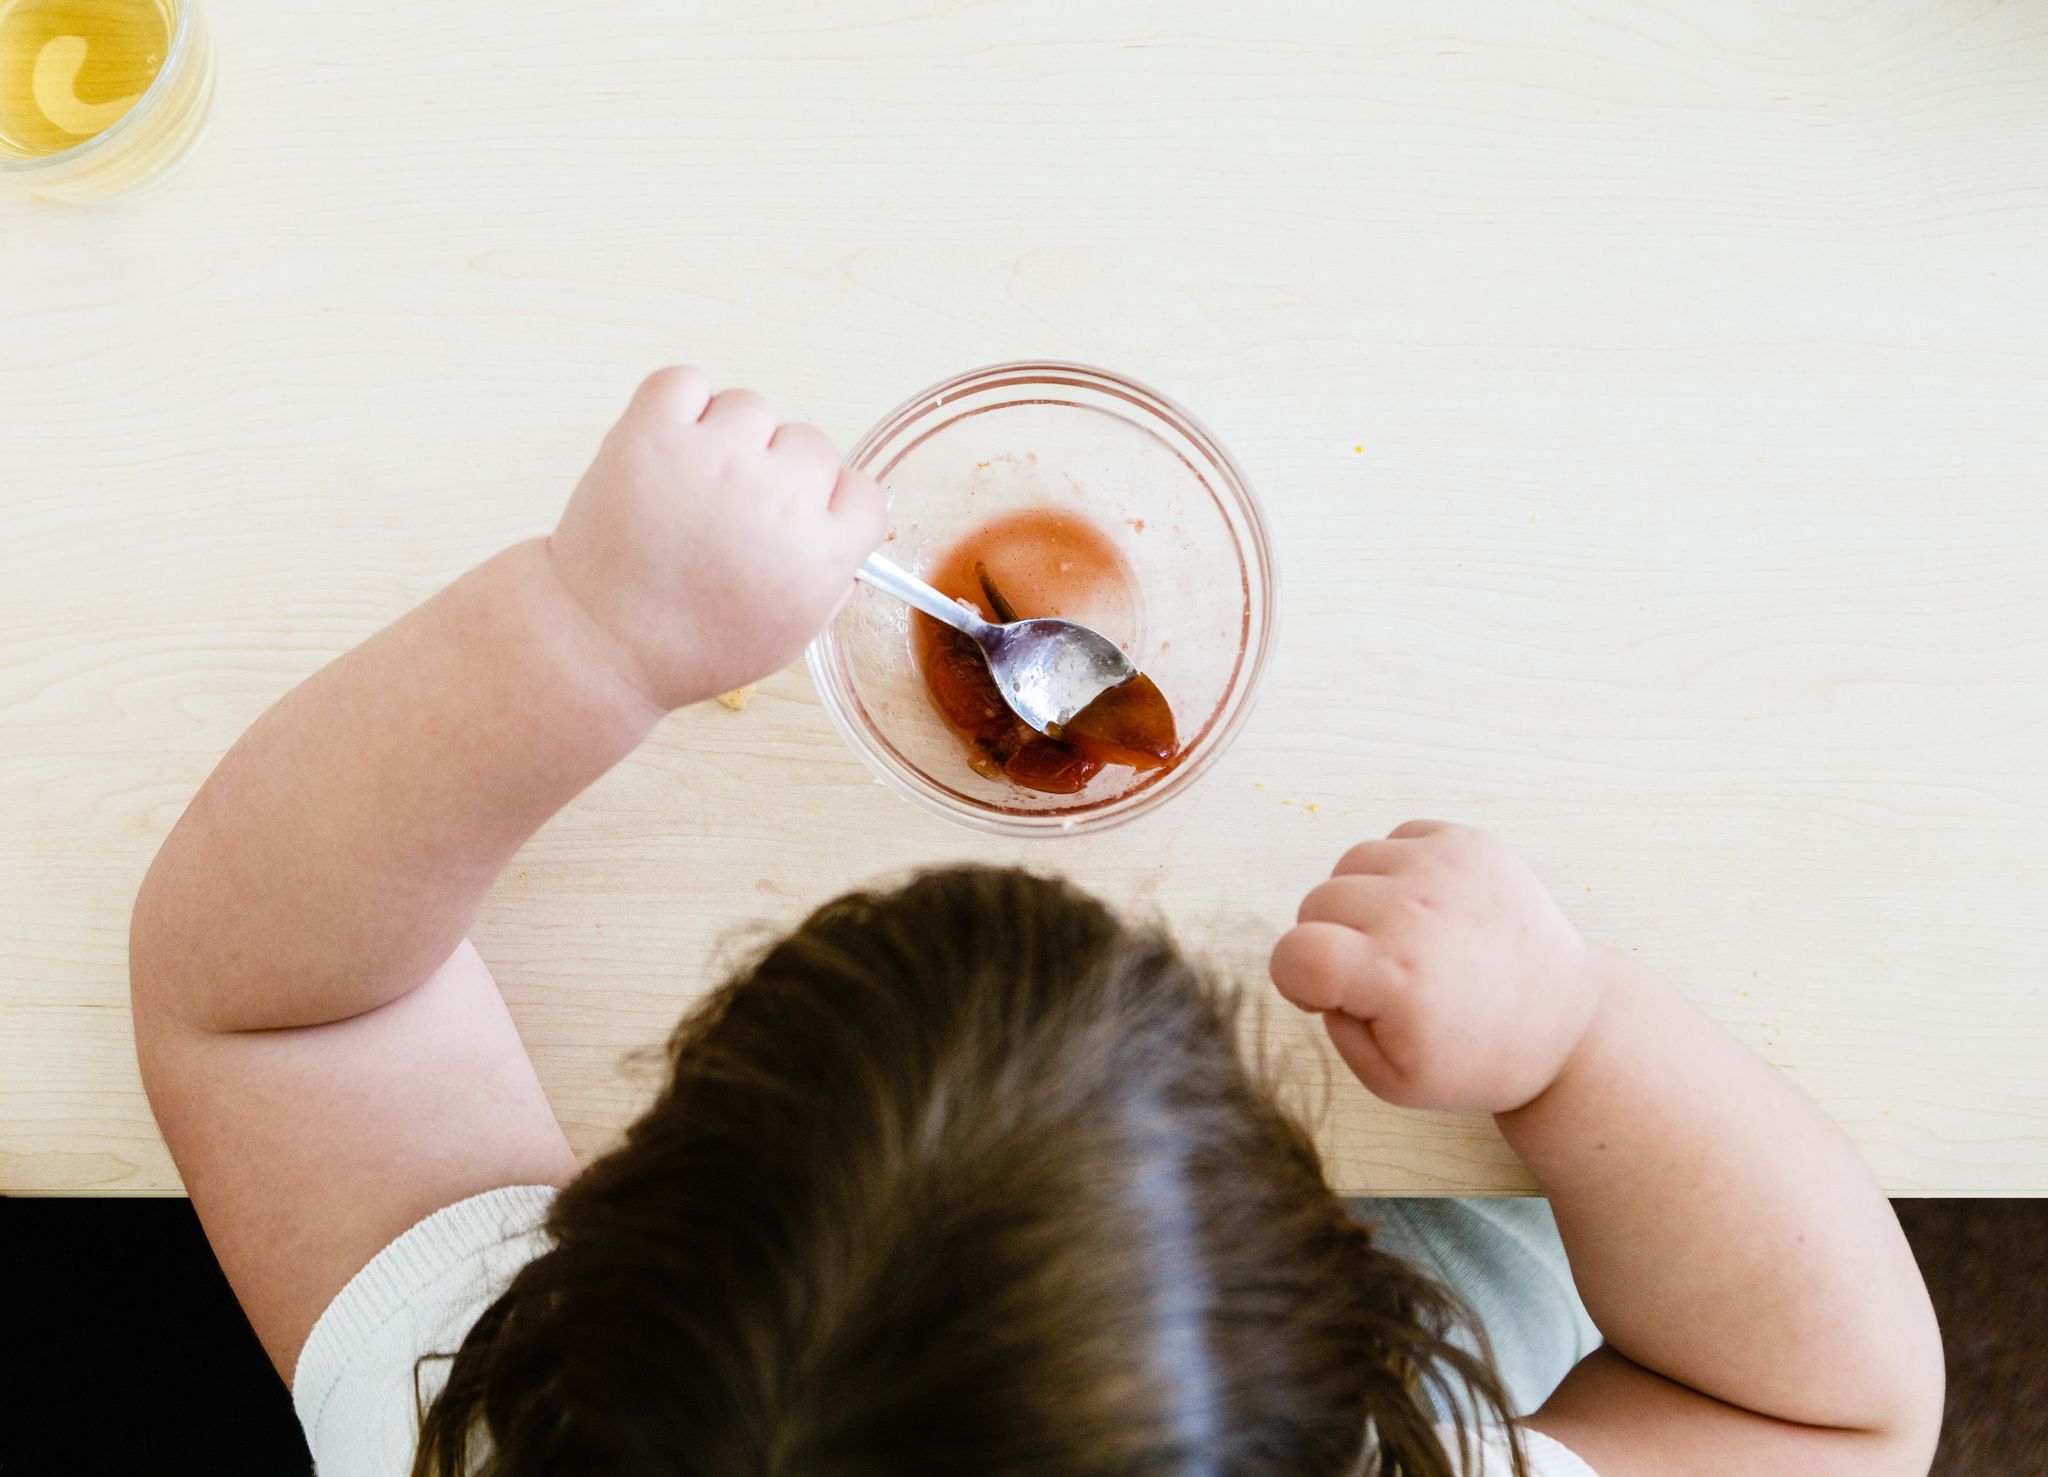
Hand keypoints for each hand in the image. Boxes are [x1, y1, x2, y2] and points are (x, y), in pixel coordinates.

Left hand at [546, 367, 886, 710]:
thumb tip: (842, 527)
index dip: (829, 504)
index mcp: (821, 554)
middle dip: (777, 471)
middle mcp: (777, 500)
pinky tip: (668, 449)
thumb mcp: (790, 635)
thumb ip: (830, 578)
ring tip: (691, 484)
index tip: (799, 517)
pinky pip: (687, 382)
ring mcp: (714, 459)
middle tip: (732, 510)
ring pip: (751, 407)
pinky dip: (679, 406)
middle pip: (810, 443)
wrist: (602, 644)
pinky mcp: (653, 433)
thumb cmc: (693, 646)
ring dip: (728, 435)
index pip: (862, 492)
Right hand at [1269, 821, 1603, 1113]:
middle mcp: (1417, 911)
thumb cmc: (1476, 1057)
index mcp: (1396, 978)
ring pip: (1349, 864)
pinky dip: (1397, 873)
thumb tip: (1316, 970)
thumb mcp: (1391, 1081)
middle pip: (1315, 903)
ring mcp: (1445, 867)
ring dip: (1361, 902)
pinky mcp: (1468, 842)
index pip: (1294, 953)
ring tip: (1405, 939)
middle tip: (1376, 974)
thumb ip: (1334, 1025)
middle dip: (1328, 941)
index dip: (1294, 979)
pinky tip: (1429, 911)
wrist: (1565, 1020)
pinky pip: (1393, 840)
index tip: (1323, 995)